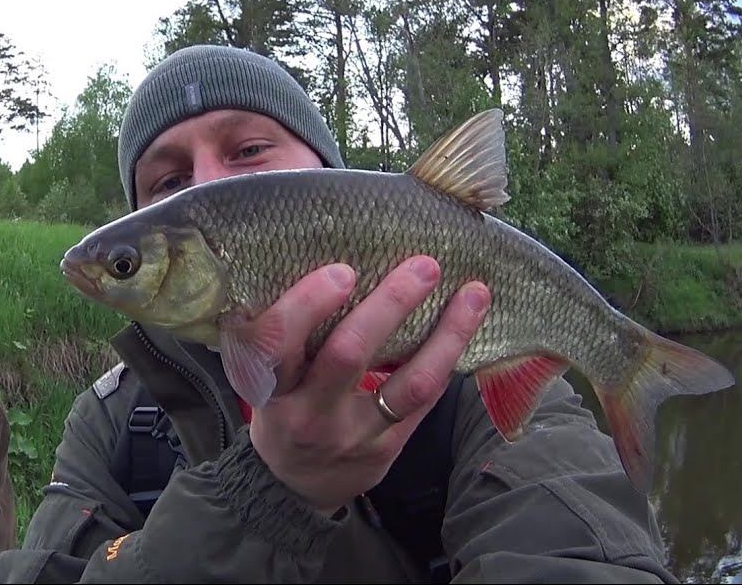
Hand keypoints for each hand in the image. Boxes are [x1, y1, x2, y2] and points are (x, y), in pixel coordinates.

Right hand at [248, 255, 489, 513]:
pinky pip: (424, 401)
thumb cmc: (282, 407)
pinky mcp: (385, 450)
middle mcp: (308, 413)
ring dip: (446, 334)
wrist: (295, 486)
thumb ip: (289, 335)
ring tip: (473, 293)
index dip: (308, 305)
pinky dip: (446, 359)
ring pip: (408, 384)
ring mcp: (352, 436)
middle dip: (389, 305)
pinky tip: (466, 326)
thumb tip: (327, 254)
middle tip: (423, 266)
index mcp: (271, 386)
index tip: (343, 271)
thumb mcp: (268, 377)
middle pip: (348, 355)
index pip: (278, 344)